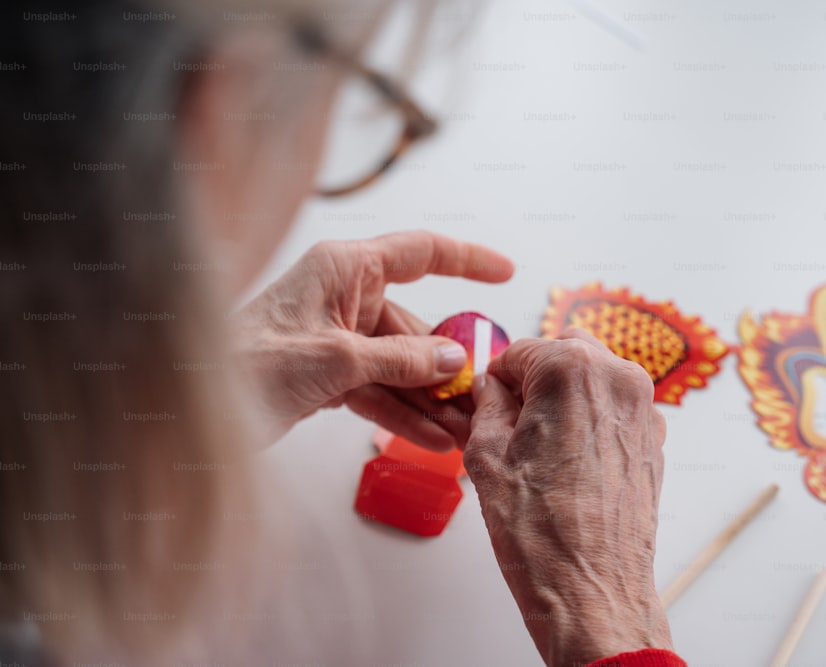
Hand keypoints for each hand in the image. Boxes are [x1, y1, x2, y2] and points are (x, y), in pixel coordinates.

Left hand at [234, 231, 513, 447]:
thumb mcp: (334, 360)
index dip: (467, 259)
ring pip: (400, 365)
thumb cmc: (245, 364)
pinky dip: (403, 413)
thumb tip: (456, 360)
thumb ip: (400, 359)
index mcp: (344, 269)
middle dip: (450, 365)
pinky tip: (433, 439)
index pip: (420, 253)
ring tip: (465, 431)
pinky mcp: (328, 375)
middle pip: (416, 326)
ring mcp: (337, 338)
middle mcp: (344, 297)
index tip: (505, 273)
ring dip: (431, 399)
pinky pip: (379, 390)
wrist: (190, 410)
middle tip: (485, 397)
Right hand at [464, 330, 672, 666]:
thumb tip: (489, 389)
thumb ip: (486, 404)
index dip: (496, 381)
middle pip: (562, 355)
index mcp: (572, 368)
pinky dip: (590, 423)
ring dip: (564, 400)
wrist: (590, 589)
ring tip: (540, 450)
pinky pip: (613, 411)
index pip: (519, 350)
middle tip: (511, 424)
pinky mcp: (653, 440)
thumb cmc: (542, 533)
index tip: (487, 403)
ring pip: (592, 380)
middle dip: (535, 382)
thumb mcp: (486, 455)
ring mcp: (643, 410)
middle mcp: (617, 378)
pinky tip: (568, 465)